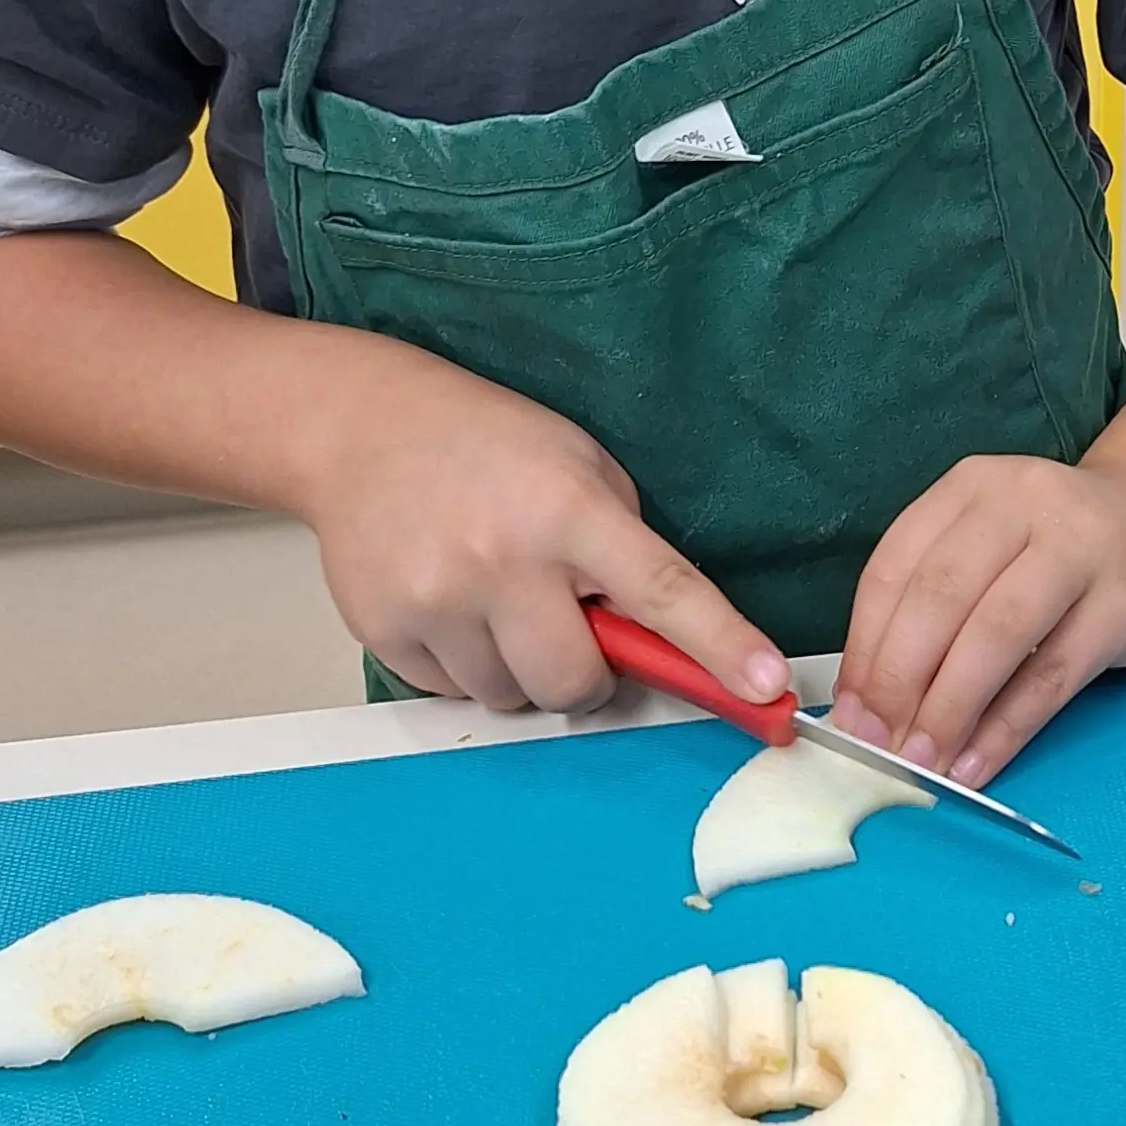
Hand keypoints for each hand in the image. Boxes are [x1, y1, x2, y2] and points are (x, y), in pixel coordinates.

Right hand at [302, 346, 788, 713]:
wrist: (361, 427)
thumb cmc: (487, 444)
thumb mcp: (579, 465)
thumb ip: (622, 548)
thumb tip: (661, 644)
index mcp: (566, 508)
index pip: (660, 591)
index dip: (719, 646)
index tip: (765, 687)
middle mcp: (499, 559)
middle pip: (575, 682)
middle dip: (586, 673)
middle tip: (568, 625)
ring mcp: (434, 600)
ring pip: (509, 698)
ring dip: (519, 668)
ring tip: (495, 600)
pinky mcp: (384, 630)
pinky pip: (451, 693)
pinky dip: (464, 664)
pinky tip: (449, 602)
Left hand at [829, 454, 1125, 786]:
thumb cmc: (1058, 549)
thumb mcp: (988, 546)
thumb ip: (930, 603)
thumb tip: (868, 703)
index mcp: (970, 489)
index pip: (893, 570)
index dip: (864, 649)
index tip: (848, 713)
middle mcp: (1021, 504)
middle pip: (940, 599)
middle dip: (899, 683)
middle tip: (876, 745)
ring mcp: (1080, 548)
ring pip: (997, 635)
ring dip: (950, 709)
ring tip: (922, 763)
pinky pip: (1053, 675)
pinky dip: (1008, 727)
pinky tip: (977, 764)